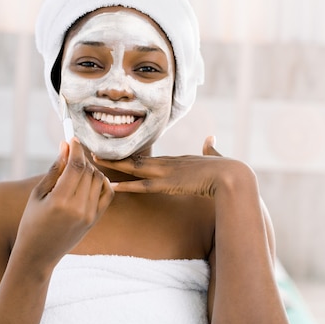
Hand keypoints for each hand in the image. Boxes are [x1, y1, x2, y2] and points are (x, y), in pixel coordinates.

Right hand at [14, 139, 113, 266]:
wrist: (38, 255)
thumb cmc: (32, 222)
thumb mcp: (38, 194)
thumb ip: (55, 169)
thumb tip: (66, 146)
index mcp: (60, 201)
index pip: (76, 166)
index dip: (76, 149)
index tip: (72, 139)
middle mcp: (78, 208)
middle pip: (88, 171)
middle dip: (81, 158)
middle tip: (72, 154)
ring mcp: (89, 215)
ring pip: (99, 179)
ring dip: (90, 169)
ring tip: (76, 170)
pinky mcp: (95, 220)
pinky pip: (107, 193)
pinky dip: (102, 182)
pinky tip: (90, 179)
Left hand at [94, 136, 253, 197]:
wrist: (231, 176)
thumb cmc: (227, 168)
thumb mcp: (215, 156)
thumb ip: (210, 148)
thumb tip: (211, 137)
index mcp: (176, 159)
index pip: (148, 157)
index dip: (131, 155)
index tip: (117, 153)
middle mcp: (167, 162)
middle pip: (135, 157)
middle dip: (114, 155)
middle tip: (94, 150)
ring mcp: (166, 172)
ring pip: (132, 167)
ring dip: (113, 165)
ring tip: (93, 161)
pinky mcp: (167, 184)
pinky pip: (141, 186)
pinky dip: (125, 185)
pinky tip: (111, 185)